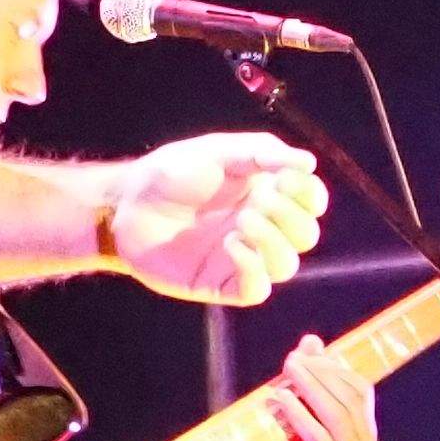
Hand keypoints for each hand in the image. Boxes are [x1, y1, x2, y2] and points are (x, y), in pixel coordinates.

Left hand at [101, 132, 327, 305]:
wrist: (127, 203)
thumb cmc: (172, 173)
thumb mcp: (218, 151)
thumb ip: (263, 153)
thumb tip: (309, 163)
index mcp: (267, 192)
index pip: (311, 201)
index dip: (309, 194)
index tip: (286, 179)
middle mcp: (261, 226)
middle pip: (306, 235)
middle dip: (290, 216)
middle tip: (258, 200)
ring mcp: (242, 257)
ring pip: (288, 265)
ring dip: (274, 241)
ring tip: (243, 221)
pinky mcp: (221, 283)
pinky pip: (256, 289)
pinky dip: (254, 267)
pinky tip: (231, 244)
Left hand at [181, 336, 382, 440]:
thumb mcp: (295, 413)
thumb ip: (308, 379)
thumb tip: (313, 340)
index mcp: (363, 435)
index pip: (360, 391)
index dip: (335, 368)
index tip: (308, 353)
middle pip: (350, 400)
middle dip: (321, 374)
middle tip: (292, 360)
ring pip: (337, 415)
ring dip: (310, 388)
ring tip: (287, 371)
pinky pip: (319, 437)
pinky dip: (299, 414)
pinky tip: (281, 398)